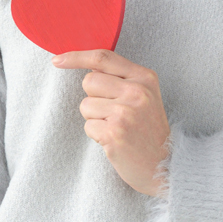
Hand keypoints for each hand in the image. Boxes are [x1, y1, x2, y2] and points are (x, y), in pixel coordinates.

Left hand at [51, 49, 170, 196]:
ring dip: (94, 119)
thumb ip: (122, 79)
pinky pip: (88, 126)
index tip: (57, 61)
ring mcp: (125, 112)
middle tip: (113, 113)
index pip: (103, 58)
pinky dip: (96, 135)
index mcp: (145, 77)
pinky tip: (115, 140)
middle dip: (93, 97)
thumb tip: (88, 68)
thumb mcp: (145, 96)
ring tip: (117, 128)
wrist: (165, 164)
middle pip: (89, 81)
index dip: (76, 57)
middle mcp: (136, 92)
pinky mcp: (113, 133)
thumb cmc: (149, 130)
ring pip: (85, 105)